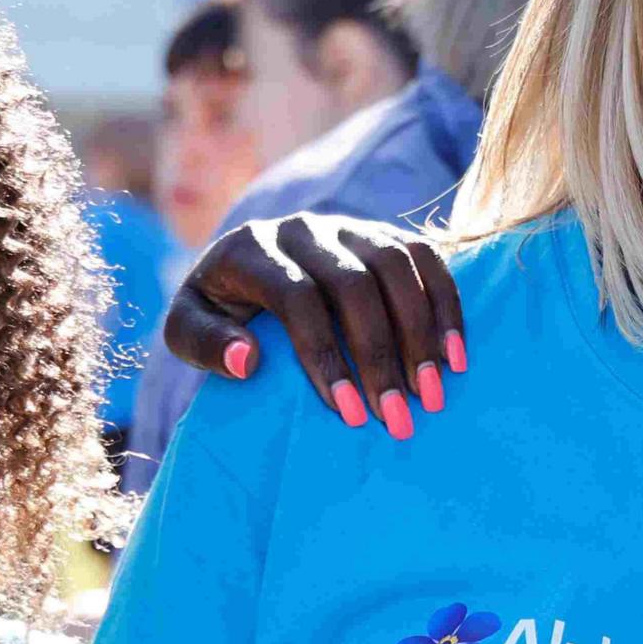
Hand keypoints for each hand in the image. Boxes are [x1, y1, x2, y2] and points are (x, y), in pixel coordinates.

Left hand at [161, 212, 466, 440]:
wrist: (244, 271)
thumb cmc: (218, 314)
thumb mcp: (187, 329)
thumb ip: (203, 344)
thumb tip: (248, 360)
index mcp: (249, 249)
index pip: (298, 298)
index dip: (325, 355)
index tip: (348, 412)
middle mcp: (302, 228)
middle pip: (354, 286)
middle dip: (380, 356)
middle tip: (398, 417)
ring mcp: (348, 226)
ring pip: (396, 268)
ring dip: (421, 334)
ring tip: (432, 394)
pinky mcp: (383, 233)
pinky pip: (426, 259)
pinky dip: (445, 306)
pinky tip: (455, 357)